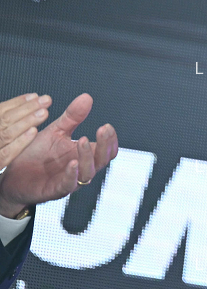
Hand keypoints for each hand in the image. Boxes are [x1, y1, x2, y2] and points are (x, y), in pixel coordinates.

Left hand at [0, 93, 118, 218]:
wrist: (14, 175)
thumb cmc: (36, 155)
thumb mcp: (56, 131)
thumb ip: (73, 117)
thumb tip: (86, 98)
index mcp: (82, 153)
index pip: (106, 148)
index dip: (110, 139)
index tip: (107, 126)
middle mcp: (80, 167)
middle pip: (103, 159)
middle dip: (105, 145)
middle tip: (103, 130)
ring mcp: (69, 179)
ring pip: (88, 172)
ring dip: (88, 157)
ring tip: (82, 141)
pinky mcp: (55, 189)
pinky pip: (68, 185)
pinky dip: (72, 174)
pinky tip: (72, 163)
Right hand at [0, 93, 50, 171]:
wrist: (2, 186)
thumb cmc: (2, 155)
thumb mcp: (6, 134)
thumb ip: (16, 120)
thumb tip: (32, 100)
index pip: (0, 112)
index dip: (16, 103)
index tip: (34, 96)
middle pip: (4, 120)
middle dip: (25, 109)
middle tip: (44, 100)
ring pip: (5, 134)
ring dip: (25, 121)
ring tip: (43, 113)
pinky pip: (5, 154)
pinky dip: (19, 142)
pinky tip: (33, 132)